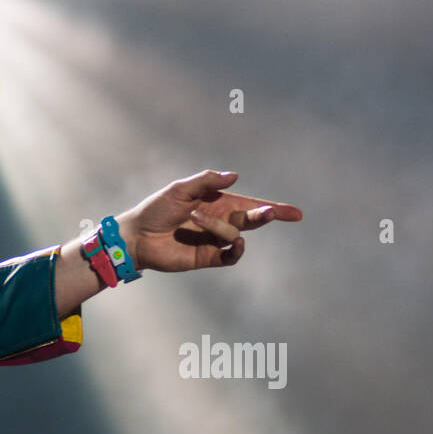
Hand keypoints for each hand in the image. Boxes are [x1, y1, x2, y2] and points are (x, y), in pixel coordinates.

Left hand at [117, 170, 301, 271]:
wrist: (137, 236)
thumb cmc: (156, 209)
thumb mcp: (180, 189)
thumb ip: (206, 181)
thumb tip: (235, 176)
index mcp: (216, 202)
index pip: (250, 204)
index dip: (273, 208)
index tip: (295, 213)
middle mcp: (220, 221)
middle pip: (252, 218)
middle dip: (266, 215)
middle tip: (271, 212)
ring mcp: (215, 240)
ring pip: (235, 234)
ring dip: (219, 225)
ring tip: (194, 219)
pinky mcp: (208, 257)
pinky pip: (231, 256)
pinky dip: (236, 250)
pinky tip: (234, 242)